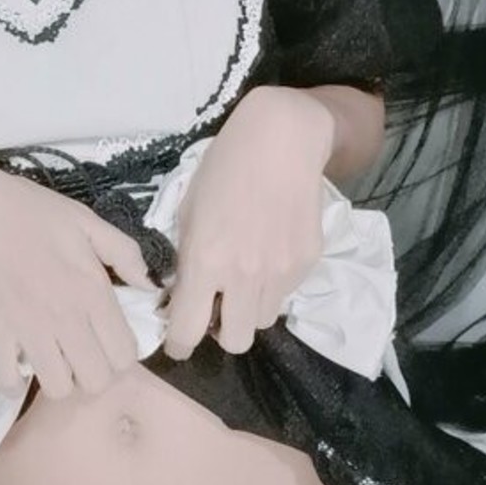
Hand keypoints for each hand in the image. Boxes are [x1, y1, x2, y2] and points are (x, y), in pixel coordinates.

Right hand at [0, 153, 149, 399]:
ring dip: (57, 379)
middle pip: (97, 381)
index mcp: (93, 290)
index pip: (125, 355)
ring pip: (58, 389)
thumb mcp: (86, 219)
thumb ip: (124, 253)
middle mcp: (66, 318)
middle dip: (93, 373)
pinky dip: (12, 383)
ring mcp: (28, 330)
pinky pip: (8, 383)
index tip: (107, 343)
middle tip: (80, 354)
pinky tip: (16, 364)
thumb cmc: (28, 209)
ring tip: (51, 360)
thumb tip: (149, 286)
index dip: (121, 355)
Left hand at [162, 87, 333, 360]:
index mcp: (205, 262)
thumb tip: (181, 293)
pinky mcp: (307, 263)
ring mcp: (281, 272)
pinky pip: (286, 293)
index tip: (178, 340)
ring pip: (264, 320)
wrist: (280, 140)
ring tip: (245, 275)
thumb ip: (187, 259)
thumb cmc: (222, 168)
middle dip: (222, 333)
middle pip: (236, 343)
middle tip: (216, 309)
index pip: (188, 332)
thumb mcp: (188, 211)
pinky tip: (269, 250)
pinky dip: (274, 285)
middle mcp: (244, 276)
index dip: (179, 344)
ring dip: (250, 308)